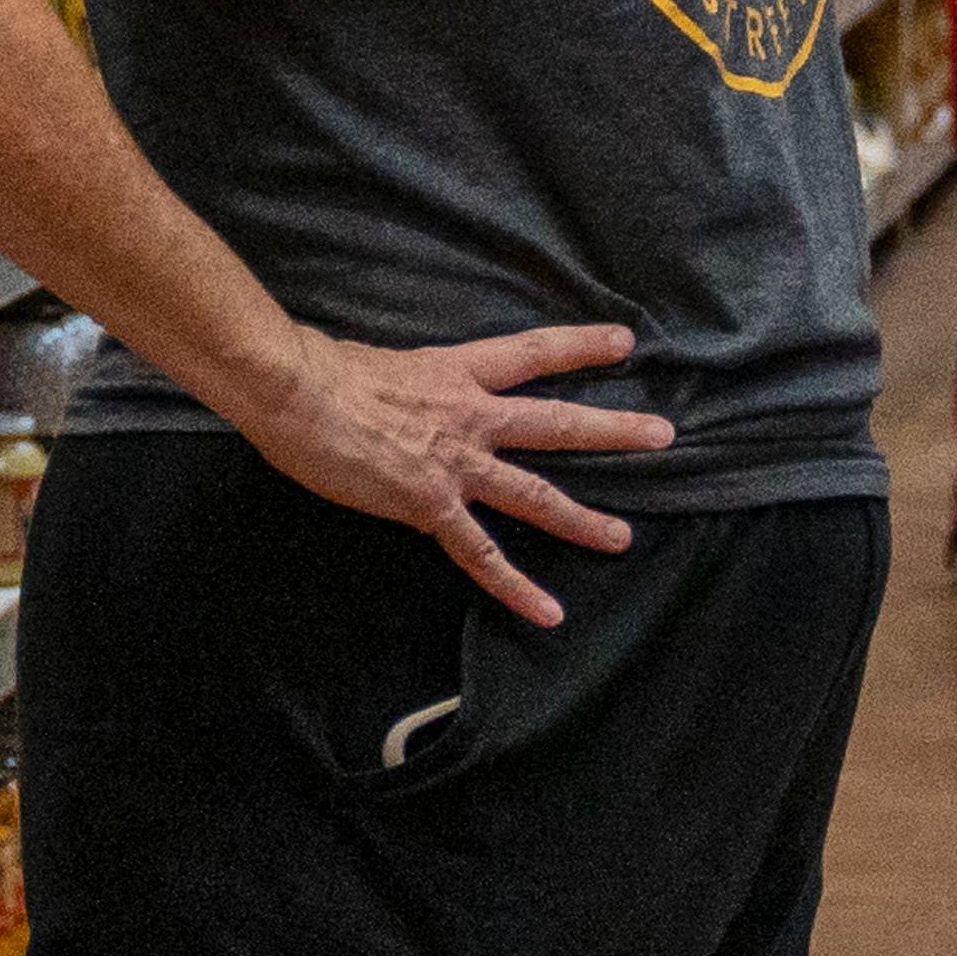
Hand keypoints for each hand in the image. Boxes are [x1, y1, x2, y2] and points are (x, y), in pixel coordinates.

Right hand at [253, 322, 677, 626]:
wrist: (292, 391)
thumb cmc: (318, 370)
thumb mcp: (378, 362)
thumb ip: (405, 381)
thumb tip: (396, 389)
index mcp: (455, 372)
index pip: (532, 354)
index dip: (579, 348)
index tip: (624, 344)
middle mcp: (469, 415)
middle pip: (556, 422)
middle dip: (614, 430)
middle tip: (663, 435)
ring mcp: (455, 463)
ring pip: (535, 493)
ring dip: (584, 519)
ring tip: (622, 539)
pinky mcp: (430, 505)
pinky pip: (482, 554)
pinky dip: (516, 586)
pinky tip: (548, 611)